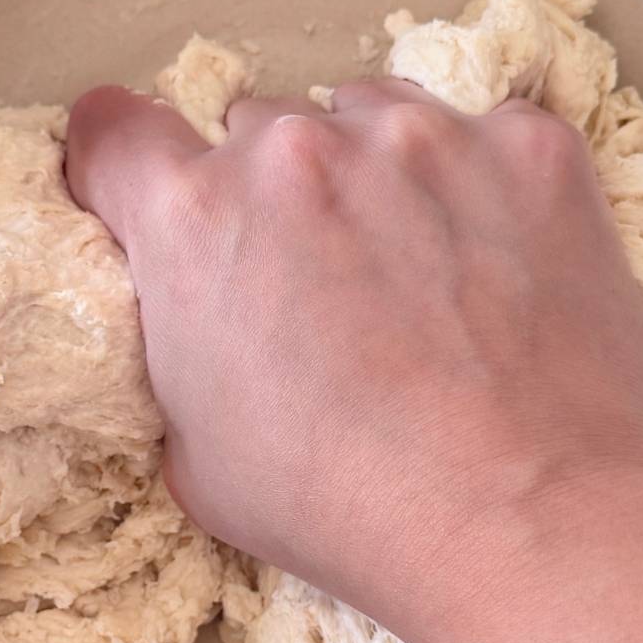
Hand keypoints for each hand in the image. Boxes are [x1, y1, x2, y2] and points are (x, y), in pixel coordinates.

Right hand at [66, 81, 642, 618]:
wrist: (525, 523)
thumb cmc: (346, 510)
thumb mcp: (196, 457)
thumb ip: (180, 345)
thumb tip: (198, 313)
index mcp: (194, 221)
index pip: (114, 134)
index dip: (124, 171)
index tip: (150, 198)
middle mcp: (295, 151)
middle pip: (255, 133)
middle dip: (270, 197)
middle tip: (319, 283)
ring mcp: (422, 136)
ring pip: (368, 119)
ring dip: (371, 178)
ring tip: (417, 277)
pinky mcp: (528, 148)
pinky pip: (479, 138)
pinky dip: (475, 189)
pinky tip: (498, 271)